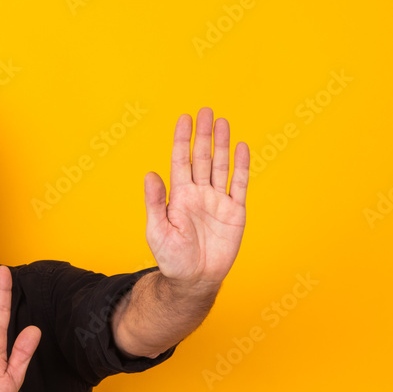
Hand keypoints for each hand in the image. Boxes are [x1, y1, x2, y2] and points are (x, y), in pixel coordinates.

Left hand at [144, 108, 249, 292]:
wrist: (194, 279)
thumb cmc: (172, 258)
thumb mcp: (157, 230)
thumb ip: (155, 202)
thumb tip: (150, 174)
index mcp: (179, 196)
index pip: (180, 160)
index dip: (182, 139)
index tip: (184, 118)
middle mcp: (198, 194)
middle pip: (202, 157)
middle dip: (203, 135)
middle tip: (206, 111)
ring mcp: (218, 201)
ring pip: (221, 166)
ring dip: (222, 144)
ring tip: (223, 122)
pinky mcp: (235, 212)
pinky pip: (239, 185)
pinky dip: (242, 167)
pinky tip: (242, 148)